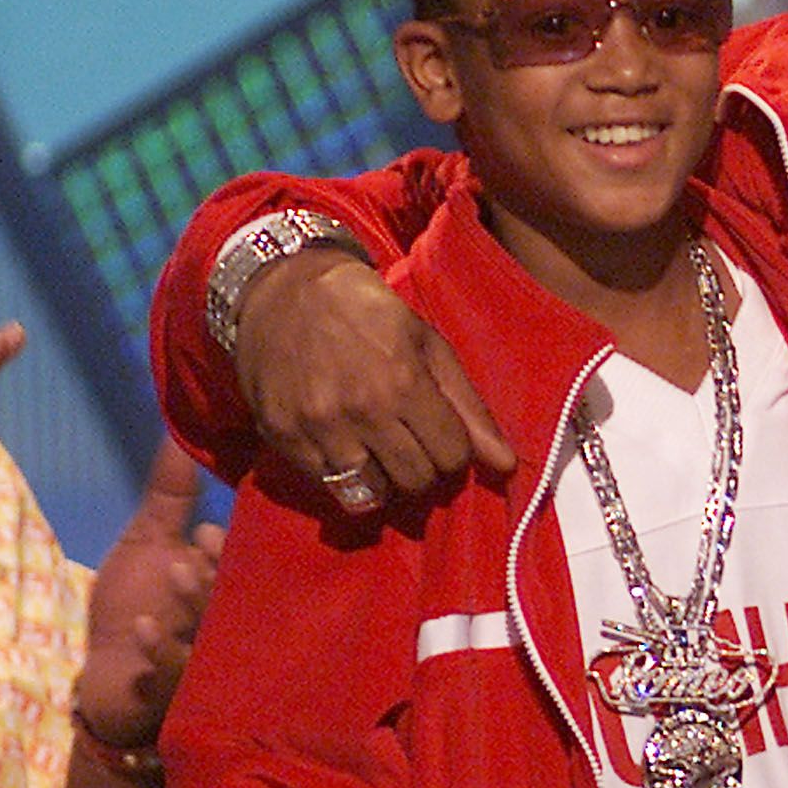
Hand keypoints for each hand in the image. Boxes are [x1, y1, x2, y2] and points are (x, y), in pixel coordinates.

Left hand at [74, 436, 221, 751]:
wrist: (103, 675)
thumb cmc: (133, 600)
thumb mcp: (149, 539)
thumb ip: (170, 492)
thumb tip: (179, 428)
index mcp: (230, 579)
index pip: (252, 559)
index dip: (235, 544)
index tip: (206, 529)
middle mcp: (230, 619)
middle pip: (243, 593)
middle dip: (221, 568)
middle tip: (197, 544)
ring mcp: (212, 658)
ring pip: (220, 630)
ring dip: (198, 600)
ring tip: (175, 572)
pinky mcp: (187, 692)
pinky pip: (184, 672)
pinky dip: (165, 649)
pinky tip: (146, 627)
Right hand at [232, 249, 513, 504]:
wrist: (288, 293)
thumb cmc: (371, 315)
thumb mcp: (429, 347)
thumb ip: (468, 408)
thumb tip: (505, 465)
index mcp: (404, 382)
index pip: (451, 457)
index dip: (455, 451)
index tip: (444, 436)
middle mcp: (360, 410)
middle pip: (414, 481)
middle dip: (424, 469)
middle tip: (414, 445)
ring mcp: (317, 427)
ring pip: (371, 494)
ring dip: (385, 480)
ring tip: (382, 452)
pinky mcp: (282, 438)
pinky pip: (327, 487)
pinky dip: (344, 477)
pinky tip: (347, 447)